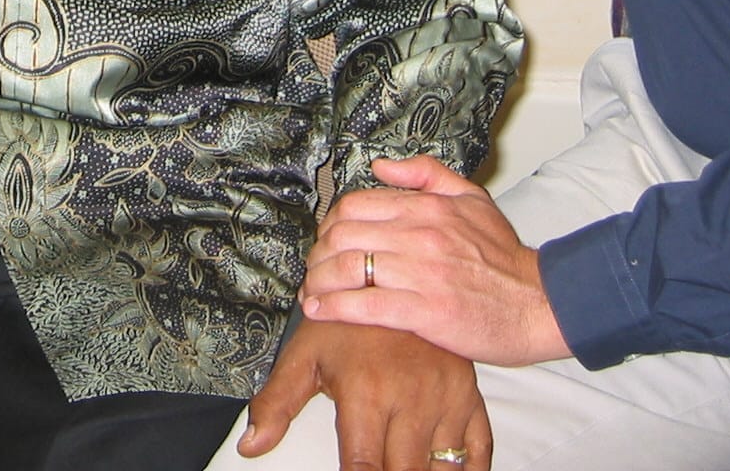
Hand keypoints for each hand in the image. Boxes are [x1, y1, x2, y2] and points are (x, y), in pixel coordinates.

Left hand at [236, 317, 490, 469]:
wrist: (391, 277)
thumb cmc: (345, 322)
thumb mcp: (303, 355)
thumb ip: (276, 403)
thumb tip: (250, 447)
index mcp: (368, 393)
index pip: (364, 469)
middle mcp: (412, 399)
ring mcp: (447, 400)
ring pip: (443, 470)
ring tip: (405, 468)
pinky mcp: (471, 398)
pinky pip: (479, 453)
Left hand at [303, 157, 567, 367]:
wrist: (539, 304)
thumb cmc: (504, 257)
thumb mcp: (472, 198)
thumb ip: (425, 174)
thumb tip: (380, 166)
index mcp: (427, 208)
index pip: (354, 206)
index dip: (329, 224)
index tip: (325, 240)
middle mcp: (421, 236)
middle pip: (343, 237)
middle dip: (318, 255)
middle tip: (313, 270)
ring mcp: (422, 274)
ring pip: (349, 270)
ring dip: (318, 282)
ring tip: (310, 293)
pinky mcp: (426, 312)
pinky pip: (366, 306)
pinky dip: (334, 308)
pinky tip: (320, 311)